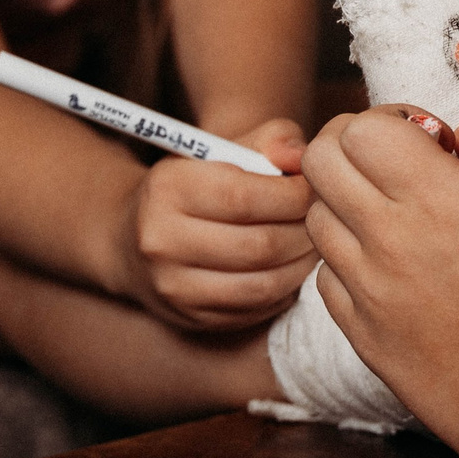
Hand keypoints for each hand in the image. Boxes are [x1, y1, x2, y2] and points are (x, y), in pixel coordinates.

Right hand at [119, 117, 315, 331]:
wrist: (133, 237)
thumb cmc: (195, 184)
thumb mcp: (224, 149)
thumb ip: (271, 140)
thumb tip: (303, 157)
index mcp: (167, 188)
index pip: (245, 196)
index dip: (294, 194)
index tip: (314, 188)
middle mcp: (161, 240)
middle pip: (260, 245)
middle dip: (305, 232)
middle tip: (324, 219)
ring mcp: (172, 286)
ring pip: (262, 284)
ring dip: (302, 265)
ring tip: (314, 244)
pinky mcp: (189, 317)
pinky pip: (254, 309)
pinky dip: (284, 289)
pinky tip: (290, 268)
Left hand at [303, 109, 458, 452]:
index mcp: (438, 201)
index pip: (360, 128)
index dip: (393, 119)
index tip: (433, 142)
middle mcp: (387, 240)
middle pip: (319, 161)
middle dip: (354, 147)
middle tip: (404, 167)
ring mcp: (367, 291)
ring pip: (316, 217)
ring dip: (348, 202)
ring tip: (401, 218)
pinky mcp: (361, 335)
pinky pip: (326, 276)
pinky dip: (349, 260)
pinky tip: (395, 269)